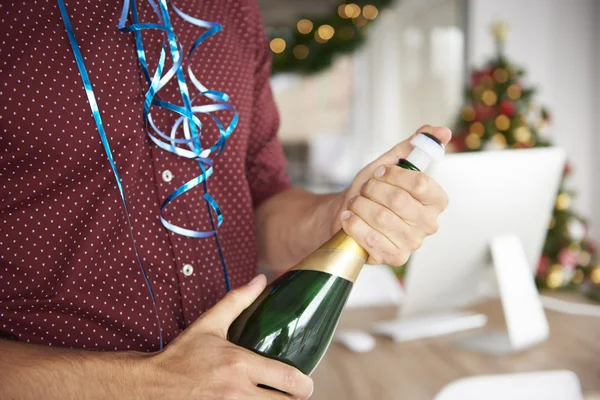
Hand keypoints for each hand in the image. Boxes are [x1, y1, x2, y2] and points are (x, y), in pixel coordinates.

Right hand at [142, 275, 313, 398]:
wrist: (152, 383)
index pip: (289, 379)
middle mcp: (237, 392)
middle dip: (294, 398)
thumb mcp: (210, 324)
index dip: (305, 383)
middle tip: (293, 391)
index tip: (305, 381)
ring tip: (275, 396)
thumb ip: (237, 300)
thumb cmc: (183, 354)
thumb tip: (260, 279)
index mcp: (239, 364)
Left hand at [334, 125, 450, 265]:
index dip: (393, 175)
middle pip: (398, 200)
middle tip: (364, 190)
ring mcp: (413, 243)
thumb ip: (416, 145)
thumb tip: (442, 132)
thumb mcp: (391, 163)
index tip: (379, 173)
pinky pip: (371, 238)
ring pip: (381, 218)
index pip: (421, 183)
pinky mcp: (395, 258)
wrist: (347, 214)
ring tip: (356, 204)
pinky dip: (354, 224)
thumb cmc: (371, 191)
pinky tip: (350, 218)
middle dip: (372, 190)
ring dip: (360, 206)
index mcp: (435, 200)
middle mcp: (429, 223)